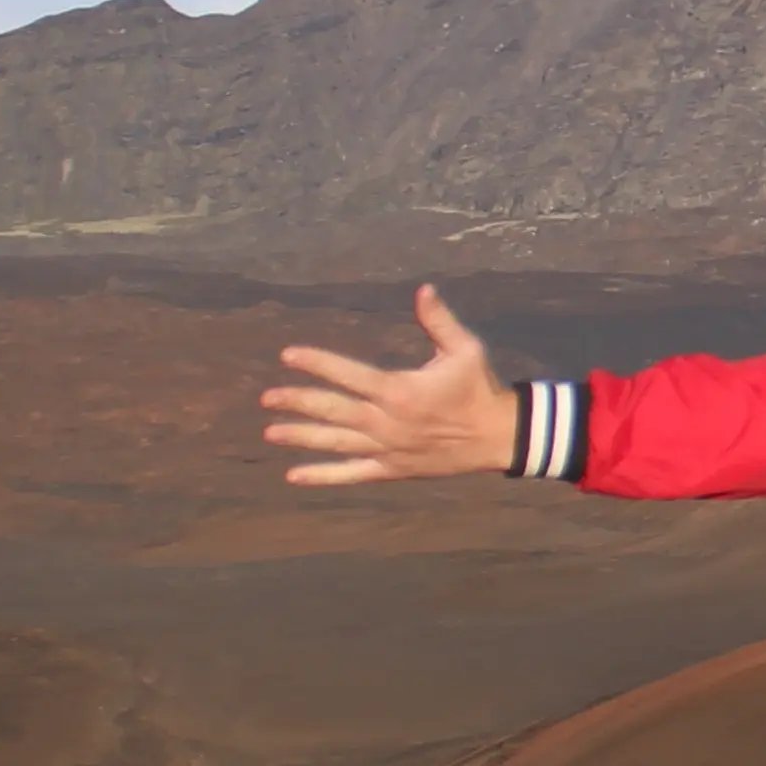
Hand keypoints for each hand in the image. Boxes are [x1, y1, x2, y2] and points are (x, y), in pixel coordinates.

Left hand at [261, 284, 528, 485]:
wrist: (498, 437)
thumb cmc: (479, 387)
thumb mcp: (465, 349)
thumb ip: (439, 321)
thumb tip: (423, 289)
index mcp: (400, 390)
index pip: (348, 374)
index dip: (317, 363)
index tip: (289, 355)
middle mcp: (387, 421)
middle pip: (333, 411)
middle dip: (298, 402)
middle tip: (267, 397)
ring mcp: (387, 448)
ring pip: (336, 442)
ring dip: (302, 437)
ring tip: (270, 432)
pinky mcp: (392, 469)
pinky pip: (352, 473)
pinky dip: (324, 475)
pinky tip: (295, 476)